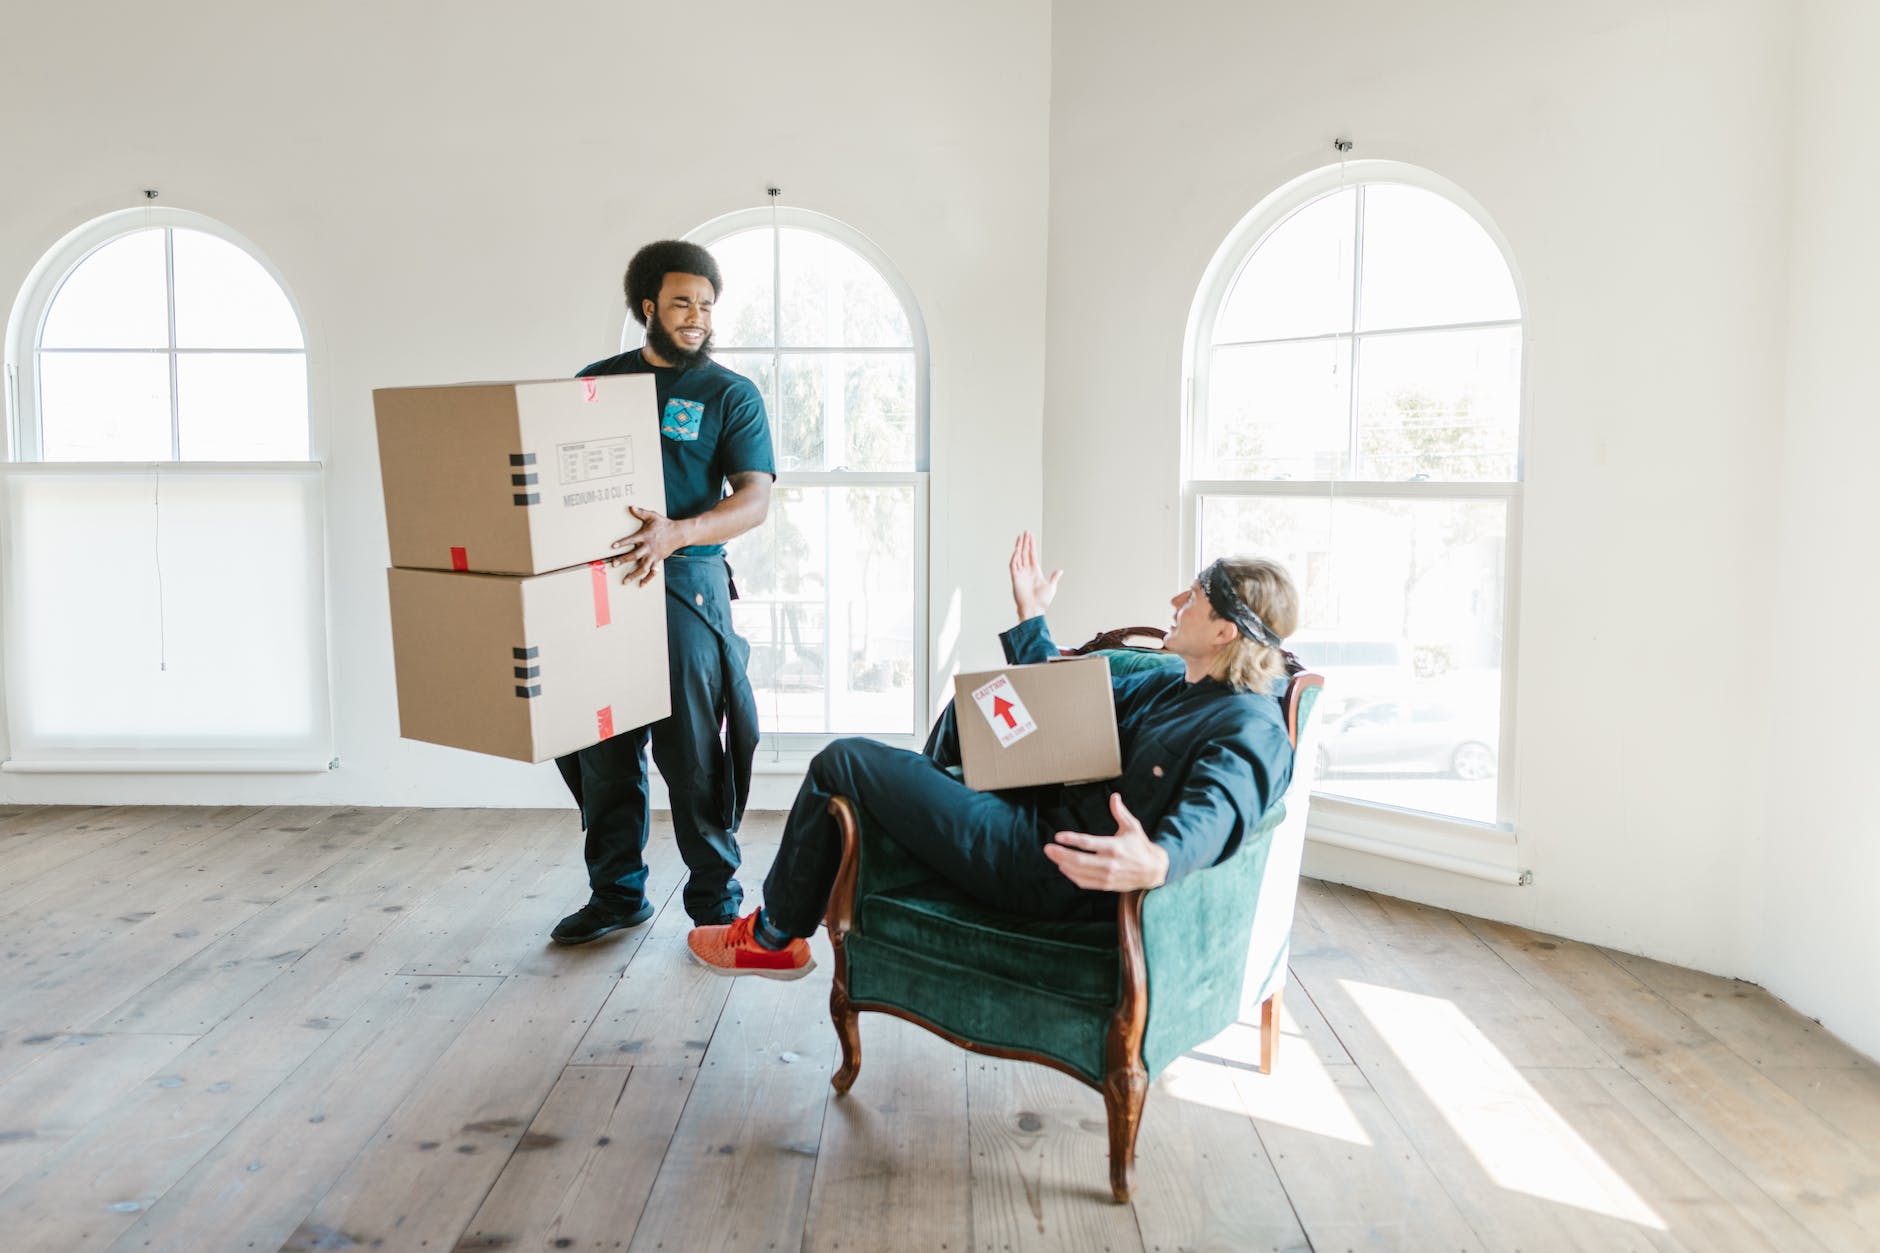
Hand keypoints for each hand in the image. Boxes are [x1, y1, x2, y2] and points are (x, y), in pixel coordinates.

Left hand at [610, 506, 685, 585]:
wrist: (679, 534)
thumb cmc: (664, 525)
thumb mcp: (653, 516)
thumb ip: (641, 512)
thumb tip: (631, 507)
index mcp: (645, 536)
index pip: (631, 540)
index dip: (622, 543)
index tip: (613, 547)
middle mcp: (648, 548)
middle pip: (634, 555)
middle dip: (623, 560)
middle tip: (614, 564)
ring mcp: (653, 556)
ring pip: (642, 567)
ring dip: (633, 574)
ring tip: (624, 581)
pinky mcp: (658, 561)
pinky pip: (652, 572)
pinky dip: (647, 579)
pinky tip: (641, 584)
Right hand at [1008, 530, 1062, 622]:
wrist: (1034, 609)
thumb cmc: (1042, 601)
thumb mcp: (1051, 587)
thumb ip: (1054, 577)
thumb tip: (1060, 571)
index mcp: (1035, 571)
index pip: (1032, 554)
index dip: (1031, 545)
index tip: (1030, 536)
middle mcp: (1026, 571)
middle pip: (1025, 552)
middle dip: (1025, 542)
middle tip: (1025, 532)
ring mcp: (1020, 574)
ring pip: (1019, 556)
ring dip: (1019, 547)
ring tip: (1020, 537)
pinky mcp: (1015, 578)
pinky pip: (1013, 565)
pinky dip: (1014, 557)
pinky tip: (1016, 550)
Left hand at [1043, 793, 1169, 891]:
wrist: (1153, 870)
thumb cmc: (1140, 846)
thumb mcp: (1133, 827)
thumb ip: (1120, 813)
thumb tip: (1114, 796)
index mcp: (1114, 847)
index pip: (1089, 843)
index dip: (1072, 840)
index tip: (1058, 836)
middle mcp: (1110, 863)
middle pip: (1080, 860)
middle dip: (1061, 854)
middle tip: (1047, 848)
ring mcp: (1107, 876)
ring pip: (1080, 872)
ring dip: (1063, 864)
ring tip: (1053, 856)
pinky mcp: (1106, 885)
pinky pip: (1085, 882)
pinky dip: (1072, 876)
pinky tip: (1064, 868)